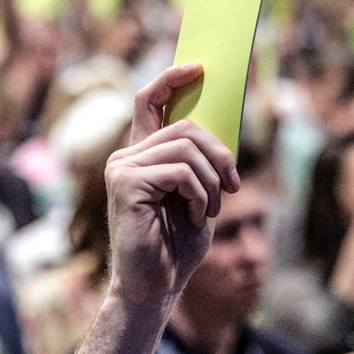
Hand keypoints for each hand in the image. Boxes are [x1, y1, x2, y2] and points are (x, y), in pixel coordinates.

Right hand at [104, 64, 238, 305]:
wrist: (155, 286)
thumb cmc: (177, 245)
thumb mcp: (199, 194)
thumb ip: (201, 162)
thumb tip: (223, 130)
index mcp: (142, 154)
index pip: (149, 100)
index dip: (172, 78)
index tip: (198, 67)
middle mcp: (126, 155)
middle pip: (186, 125)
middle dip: (220, 155)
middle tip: (232, 186)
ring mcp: (122, 168)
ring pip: (188, 148)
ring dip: (212, 183)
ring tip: (207, 210)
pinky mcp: (125, 184)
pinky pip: (182, 172)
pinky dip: (200, 196)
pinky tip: (194, 217)